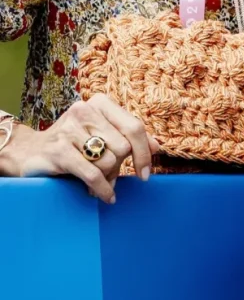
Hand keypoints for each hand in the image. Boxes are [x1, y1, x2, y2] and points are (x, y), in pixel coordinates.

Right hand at [0, 94, 159, 200]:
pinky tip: (106, 196)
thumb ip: (128, 137)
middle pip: (123, 146)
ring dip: (108, 178)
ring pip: (108, 161)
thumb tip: (157, 147)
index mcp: (100, 103)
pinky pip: (92, 175)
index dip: (144, 152)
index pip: (134, 127)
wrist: (30, 152)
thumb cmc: (74, 143)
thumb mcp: (102, 134)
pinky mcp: (58, 151)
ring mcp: (70, 130)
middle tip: (111, 175)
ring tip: (99, 182)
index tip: (147, 173)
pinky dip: (103, 189)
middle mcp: (85, 111)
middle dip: (120, 166)